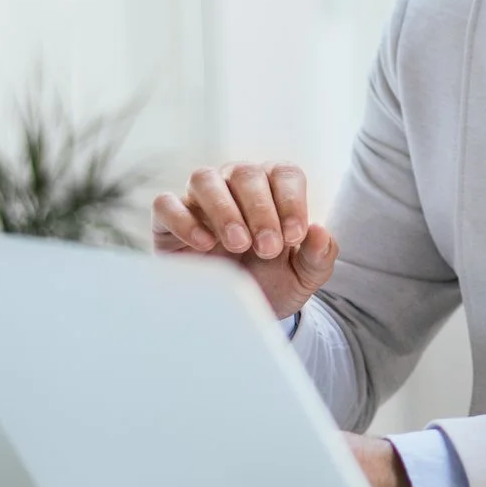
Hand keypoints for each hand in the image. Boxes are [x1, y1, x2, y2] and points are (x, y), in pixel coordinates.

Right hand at [154, 161, 336, 318]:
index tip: (294, 236)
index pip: (284, 174)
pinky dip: (183, 221)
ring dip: (223, 209)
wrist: (236, 313)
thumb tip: (319, 231)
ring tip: (238, 244)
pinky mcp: (168, 220)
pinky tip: (204, 245)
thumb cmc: (272, 283)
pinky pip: (166, 204)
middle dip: (260, 211)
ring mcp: (200, 200)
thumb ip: (318, 255)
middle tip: (267, 248)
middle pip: (245, 173)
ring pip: (204, 178)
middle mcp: (235, 185)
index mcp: (273, 188)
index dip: (291, 201)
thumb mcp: (303, 276)